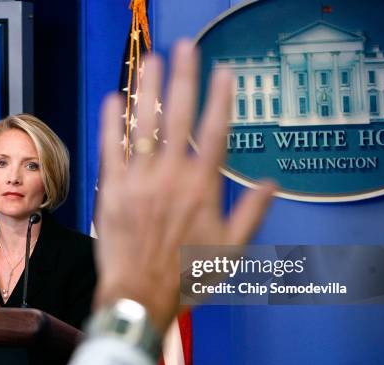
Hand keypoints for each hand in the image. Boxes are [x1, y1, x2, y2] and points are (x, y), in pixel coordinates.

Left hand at [93, 40, 274, 334]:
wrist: (139, 296)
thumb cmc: (186, 276)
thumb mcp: (230, 250)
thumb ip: (252, 213)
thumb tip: (273, 185)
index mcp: (202, 188)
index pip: (216, 132)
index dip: (220, 98)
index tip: (223, 71)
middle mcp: (171, 177)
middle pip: (178, 117)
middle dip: (183, 78)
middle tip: (185, 48)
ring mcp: (139, 181)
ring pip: (143, 126)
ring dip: (147, 90)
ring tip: (151, 60)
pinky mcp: (112, 190)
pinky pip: (111, 149)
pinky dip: (111, 123)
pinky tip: (114, 98)